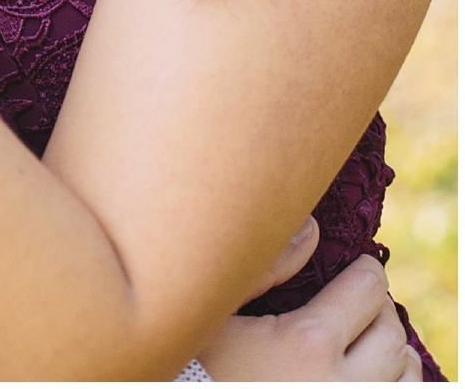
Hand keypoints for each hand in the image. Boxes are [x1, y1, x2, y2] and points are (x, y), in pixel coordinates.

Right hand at [201, 256, 418, 379]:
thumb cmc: (196, 363)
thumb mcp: (218, 311)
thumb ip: (266, 266)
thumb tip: (311, 229)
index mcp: (309, 344)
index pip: (368, 290)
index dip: (366, 271)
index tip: (357, 266)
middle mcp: (340, 385)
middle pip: (391, 334)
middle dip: (380, 308)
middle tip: (360, 299)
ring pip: (404, 377)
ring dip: (395, 352)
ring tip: (371, 338)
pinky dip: (394, 382)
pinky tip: (373, 373)